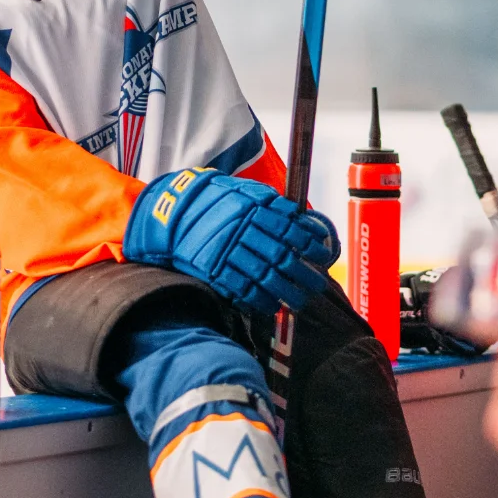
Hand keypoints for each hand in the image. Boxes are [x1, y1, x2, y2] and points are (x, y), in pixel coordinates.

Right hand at [123, 168, 339, 317]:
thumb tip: (303, 220)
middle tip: (316, 286)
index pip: (291, 230)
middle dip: (303, 275)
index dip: (310, 246)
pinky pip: (242, 289)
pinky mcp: (214, 269)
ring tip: (299, 302)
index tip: (322, 257)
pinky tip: (272, 305)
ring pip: (265, 277)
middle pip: (282, 257)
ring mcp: (228, 252)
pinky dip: (259, 300)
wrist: (174, 210)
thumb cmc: (214, 200)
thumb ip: (272, 204)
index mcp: (253, 209)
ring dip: (286, 293)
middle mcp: (243, 231)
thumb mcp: (244, 191)